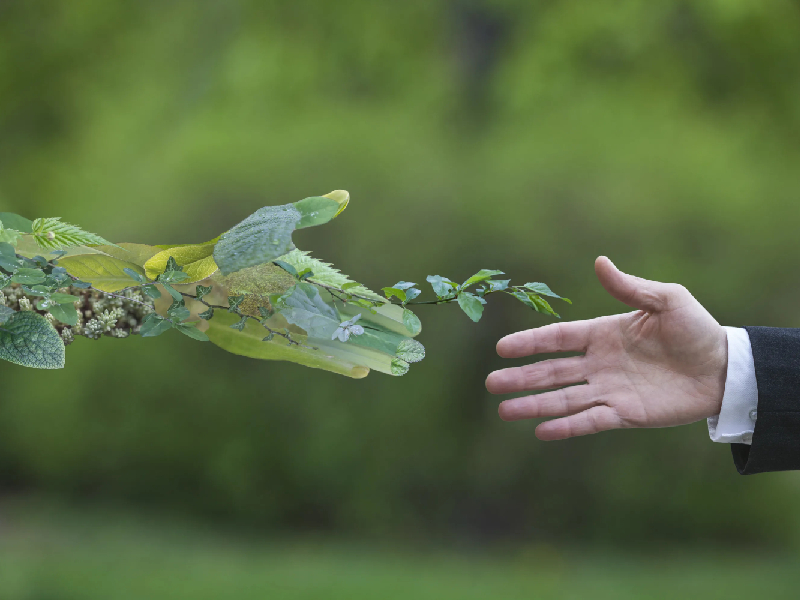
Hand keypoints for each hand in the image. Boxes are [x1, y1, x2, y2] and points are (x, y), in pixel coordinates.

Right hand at [486, 257, 727, 439]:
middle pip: (551, 371)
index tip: (502, 348)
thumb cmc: (696, 329)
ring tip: (504, 411)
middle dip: (521, 377)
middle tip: (491, 383)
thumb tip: (599, 262)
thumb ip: (630, 287)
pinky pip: (590, 420)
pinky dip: (567, 426)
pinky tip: (541, 432)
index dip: (530, 342)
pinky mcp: (625, 414)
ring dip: (534, 405)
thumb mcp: (666, 299)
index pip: (558, 338)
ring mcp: (610, 390)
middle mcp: (600, 363)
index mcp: (603, 334)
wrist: (724, 368)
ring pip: (563, 398)